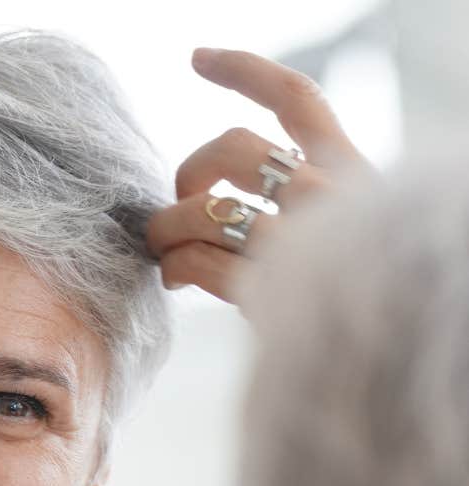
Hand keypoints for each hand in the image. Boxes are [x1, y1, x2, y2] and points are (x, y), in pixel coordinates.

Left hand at [145, 48, 366, 302]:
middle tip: (181, 206)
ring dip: (168, 227)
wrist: (386, 366)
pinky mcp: (270, 287)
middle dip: (191, 171)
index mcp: (353, 175)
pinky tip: (174, 276)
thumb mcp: (348, 237)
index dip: (244, 72)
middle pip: (235, 147)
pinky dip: (175, 265)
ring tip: (161, 249)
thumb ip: (305, 208)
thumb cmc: (357, 303)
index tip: (198, 59)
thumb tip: (225, 202)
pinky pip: (200, 260)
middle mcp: (331, 196)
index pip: (297, 101)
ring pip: (206, 208)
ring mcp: (302, 240)